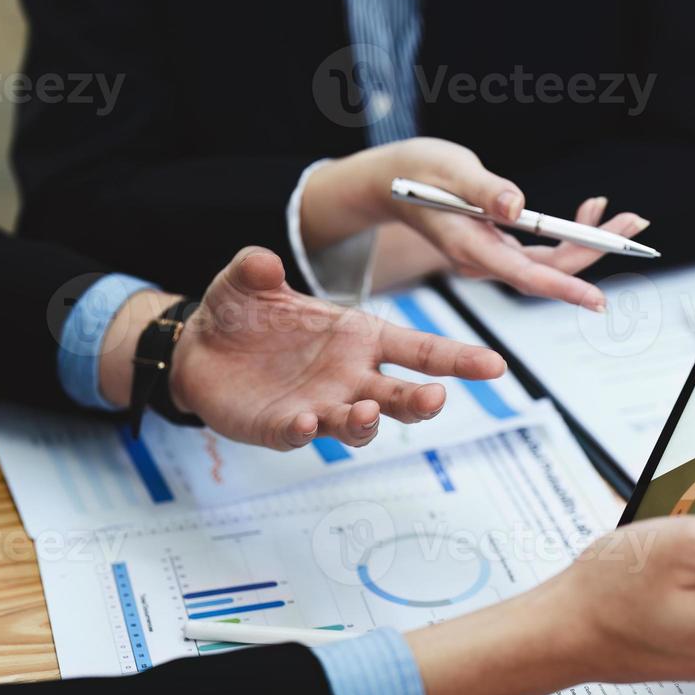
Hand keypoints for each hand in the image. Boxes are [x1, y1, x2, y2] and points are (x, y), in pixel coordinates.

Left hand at [167, 248, 505, 449]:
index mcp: (360, 336)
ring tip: (368, 412)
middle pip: (400, 394)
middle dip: (421, 400)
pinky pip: (302, 434)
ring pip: (360, 423)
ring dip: (368, 421)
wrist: (199, 349)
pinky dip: (306, 431)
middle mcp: (350, 376)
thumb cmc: (242, 312)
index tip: (495, 365)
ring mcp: (321, 404)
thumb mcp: (247, 279)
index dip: (458, 358)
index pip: (419, 349)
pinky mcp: (283, 427)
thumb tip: (263, 261)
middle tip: (435, 399)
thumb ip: (257, 268)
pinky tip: (306, 422)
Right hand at [302, 138, 649, 309]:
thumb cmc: (417, 171)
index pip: (525, 275)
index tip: (597, 300)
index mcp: (469, 247)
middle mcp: (483, 260)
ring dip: (590, 242)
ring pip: (550, 262)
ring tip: (623, 217)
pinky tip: (590, 210)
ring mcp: (492, 256)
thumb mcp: (449, 168)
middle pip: (548, 270)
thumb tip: (518, 206)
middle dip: (595, 250)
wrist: (392, 181)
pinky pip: (542, 250)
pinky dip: (571, 232)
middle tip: (634, 225)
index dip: (564, 288)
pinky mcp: (498, 246)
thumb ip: (483, 189)